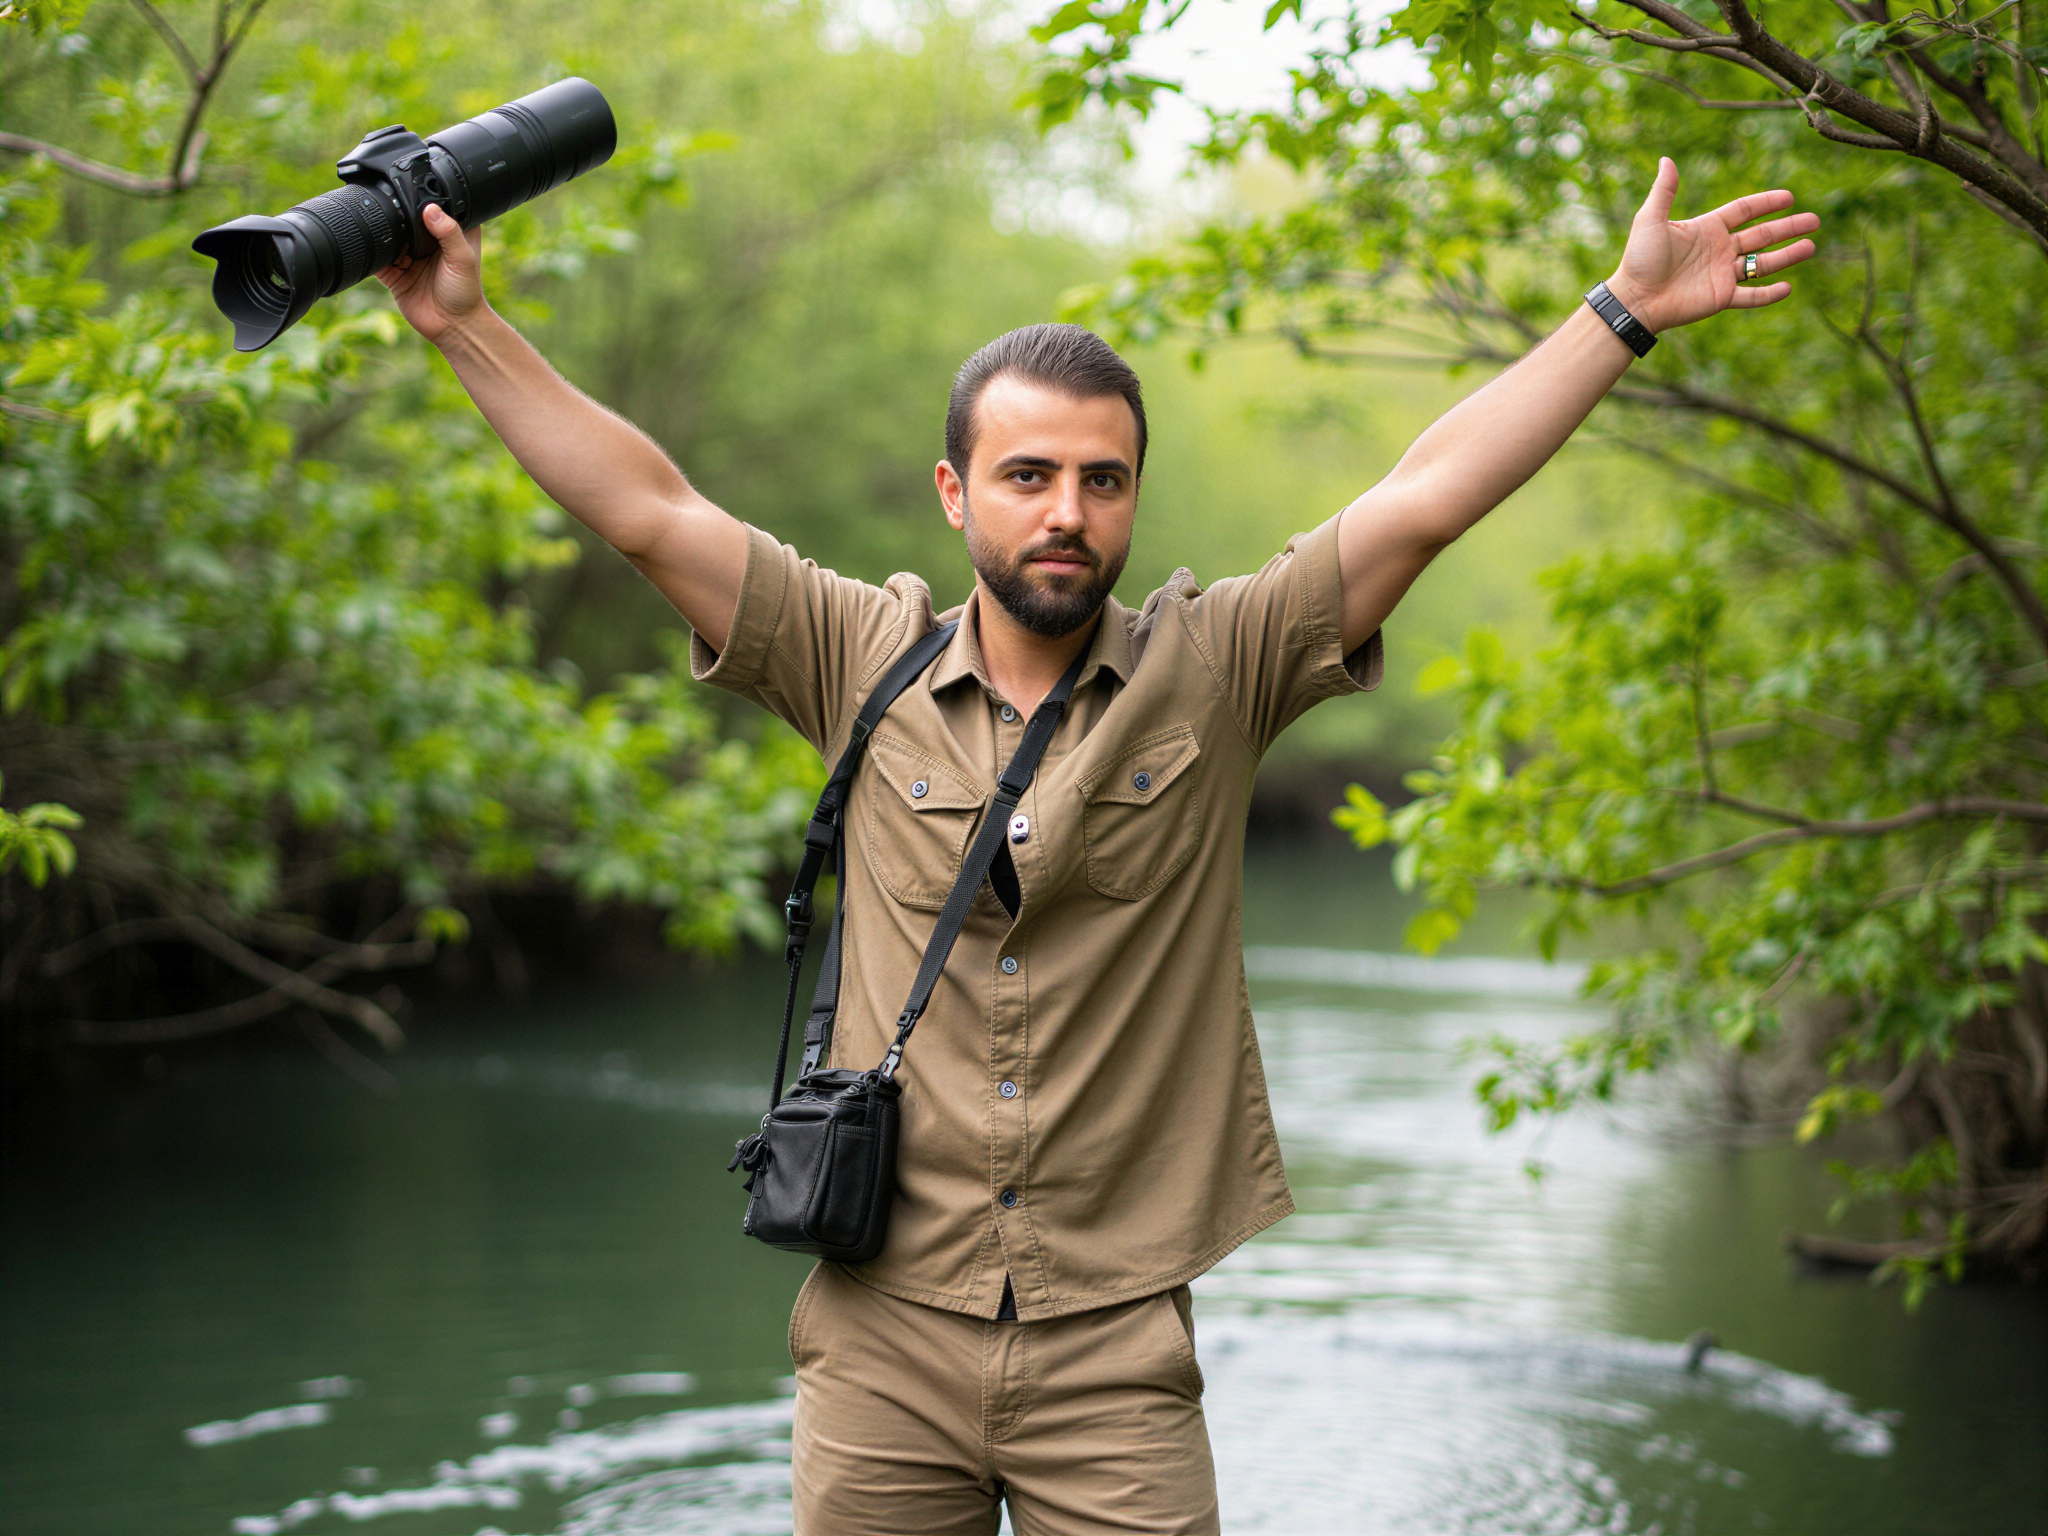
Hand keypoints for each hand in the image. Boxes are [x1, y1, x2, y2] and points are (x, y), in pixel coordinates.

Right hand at [375, 203, 485, 345]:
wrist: (453, 327)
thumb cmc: (466, 294)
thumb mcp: (463, 259)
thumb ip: (449, 233)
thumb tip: (430, 209)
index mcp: (449, 233)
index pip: (434, 207)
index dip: (425, 197)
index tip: (411, 185)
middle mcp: (427, 241)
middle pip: (407, 218)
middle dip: (397, 212)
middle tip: (386, 201)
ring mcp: (409, 256)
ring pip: (389, 235)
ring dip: (382, 230)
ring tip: (376, 221)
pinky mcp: (394, 273)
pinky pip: (377, 258)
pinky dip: (371, 252)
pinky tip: (368, 244)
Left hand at [1605, 157, 1819, 333]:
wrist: (1633, 298)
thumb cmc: (1639, 259)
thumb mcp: (1650, 219)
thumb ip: (1664, 190)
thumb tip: (1666, 159)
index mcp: (1707, 229)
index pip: (1744, 211)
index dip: (1767, 203)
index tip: (1790, 197)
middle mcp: (1719, 250)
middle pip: (1761, 235)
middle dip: (1788, 227)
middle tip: (1815, 220)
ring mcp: (1721, 274)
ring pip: (1762, 264)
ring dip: (1787, 255)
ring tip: (1811, 245)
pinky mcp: (1720, 298)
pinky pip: (1750, 296)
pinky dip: (1769, 294)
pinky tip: (1788, 287)